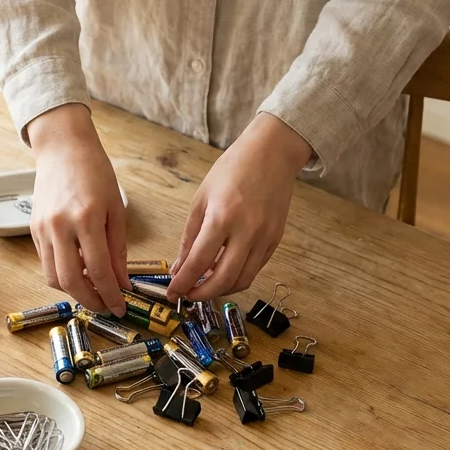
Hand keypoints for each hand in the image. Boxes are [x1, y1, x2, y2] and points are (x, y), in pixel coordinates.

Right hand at [27, 103, 128, 315]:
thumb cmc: (94, 172)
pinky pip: (46, 263)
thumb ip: (118, 248)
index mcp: (86, 218)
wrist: (62, 149)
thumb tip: (121, 281)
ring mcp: (43, 229)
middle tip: (106, 306)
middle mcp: (60, 226)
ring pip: (53, 277)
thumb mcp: (115, 208)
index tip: (121, 307)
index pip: (99, 270)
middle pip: (70, 281)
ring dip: (74, 291)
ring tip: (93, 289)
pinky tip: (79, 271)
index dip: (111, 294)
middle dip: (90, 301)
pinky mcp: (33, 230)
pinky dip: (62, 274)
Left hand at [167, 113, 312, 300]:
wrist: (272, 153)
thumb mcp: (202, 199)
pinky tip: (224, 272)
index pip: (199, 262)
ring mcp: (265, 237)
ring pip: (243, 280)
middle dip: (202, 294)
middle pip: (224, 279)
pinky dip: (238, 277)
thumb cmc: (233, 169)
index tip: (173, 293)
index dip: (183, 283)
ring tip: (205, 285)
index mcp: (222, 217)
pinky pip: (255, 268)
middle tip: (188, 296)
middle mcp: (247, 231)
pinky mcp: (276, 239)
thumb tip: (180, 267)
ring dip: (222, 289)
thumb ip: (190, 237)